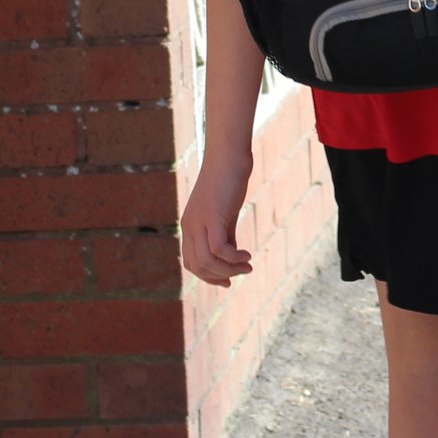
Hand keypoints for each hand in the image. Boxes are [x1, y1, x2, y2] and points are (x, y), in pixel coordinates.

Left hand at [180, 150, 254, 286]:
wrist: (229, 157)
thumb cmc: (229, 181)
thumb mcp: (225, 211)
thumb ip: (225, 232)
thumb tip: (231, 254)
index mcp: (189, 226)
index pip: (192, 263)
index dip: (209, 277)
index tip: (228, 281)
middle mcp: (189, 227)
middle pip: (197, 266)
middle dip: (220, 276)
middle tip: (243, 272)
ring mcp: (198, 222)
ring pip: (207, 261)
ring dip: (229, 270)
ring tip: (248, 265)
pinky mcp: (212, 217)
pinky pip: (218, 249)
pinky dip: (233, 258)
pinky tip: (247, 255)